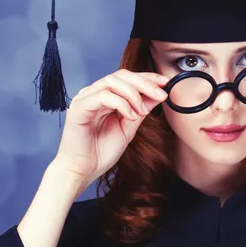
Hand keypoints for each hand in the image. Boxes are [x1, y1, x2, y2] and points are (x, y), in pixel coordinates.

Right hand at [51, 69, 168, 188]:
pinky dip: (121, 103)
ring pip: (112, 81)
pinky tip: (131, 116)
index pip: (127, 78)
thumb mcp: (128, 127)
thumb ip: (140, 110)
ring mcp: (85, 98)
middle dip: (145, 83)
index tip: (166, 83)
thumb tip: (158, 95)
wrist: (81, 171)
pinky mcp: (79, 107)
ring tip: (142, 112)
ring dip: (133, 94)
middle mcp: (93, 93)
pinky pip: (103, 96)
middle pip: (121, 75)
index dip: (147, 78)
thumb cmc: (100, 151)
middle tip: (161, 94)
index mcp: (104, 96)